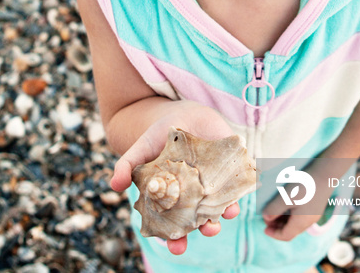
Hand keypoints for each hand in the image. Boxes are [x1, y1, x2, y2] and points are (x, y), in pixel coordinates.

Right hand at [110, 100, 240, 254]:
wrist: (181, 112)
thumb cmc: (158, 136)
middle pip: (203, 219)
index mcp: (174, 200)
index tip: (176, 246)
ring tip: (228, 212)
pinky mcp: (230, 165)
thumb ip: (127, 166)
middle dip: (206, 228)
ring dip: (228, 210)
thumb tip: (114, 185)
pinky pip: (239, 178)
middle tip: (208, 230)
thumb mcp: (141, 149)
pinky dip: (244, 183)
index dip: (175, 239)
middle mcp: (196, 196)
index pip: (174, 226)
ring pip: (224, 202)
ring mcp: (214, 182)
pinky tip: (246, 185)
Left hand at [262, 185, 330, 240]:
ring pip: (296, 223)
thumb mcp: (285, 197)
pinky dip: (290, 214)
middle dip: (277, 226)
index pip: (286, 235)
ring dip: (283, 220)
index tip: (264, 229)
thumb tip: (266, 218)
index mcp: (301, 223)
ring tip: (274, 211)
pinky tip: (285, 205)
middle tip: (267, 218)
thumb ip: (274, 209)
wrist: (325, 173)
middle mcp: (309, 221)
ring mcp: (313, 214)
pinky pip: (301, 216)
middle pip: (291, 230)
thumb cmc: (304, 185)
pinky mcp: (315, 206)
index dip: (274, 234)